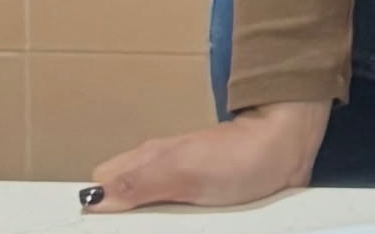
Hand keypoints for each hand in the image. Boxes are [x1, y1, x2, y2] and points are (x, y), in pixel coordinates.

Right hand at [81, 98, 331, 212]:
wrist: (286, 149)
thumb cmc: (238, 156)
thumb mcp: (186, 171)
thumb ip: (142, 181)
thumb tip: (94, 198)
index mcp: (147, 161)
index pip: (100, 187)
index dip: (92, 209)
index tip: (88, 229)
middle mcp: (158, 174)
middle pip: (123, 210)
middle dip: (122, 225)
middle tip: (141, 232)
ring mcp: (179, 191)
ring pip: (149, 220)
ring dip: (152, 228)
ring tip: (164, 232)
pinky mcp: (200, 207)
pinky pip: (177, 224)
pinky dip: (177, 229)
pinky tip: (185, 233)